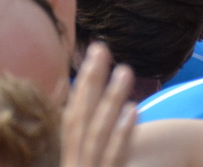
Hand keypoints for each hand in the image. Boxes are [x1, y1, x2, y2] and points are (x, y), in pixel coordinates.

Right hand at [62, 43, 136, 166]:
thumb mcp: (84, 166)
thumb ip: (85, 146)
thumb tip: (93, 110)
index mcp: (69, 158)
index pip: (71, 117)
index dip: (80, 85)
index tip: (92, 55)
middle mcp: (75, 163)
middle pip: (80, 119)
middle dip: (90, 82)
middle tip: (102, 48)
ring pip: (98, 133)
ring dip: (110, 99)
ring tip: (124, 70)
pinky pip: (113, 158)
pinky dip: (122, 134)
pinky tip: (132, 109)